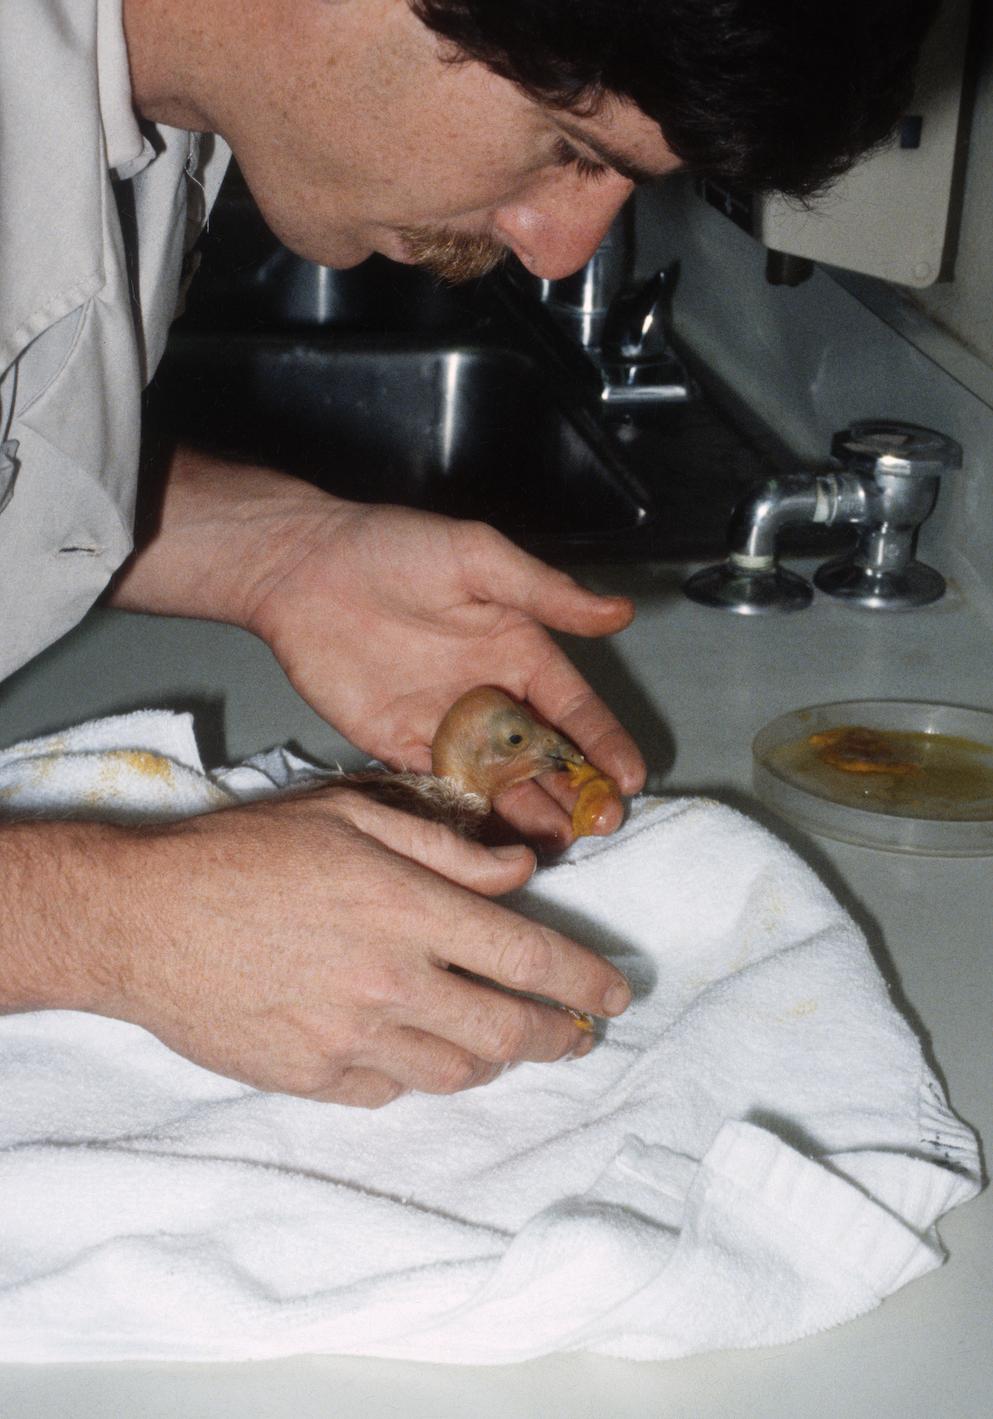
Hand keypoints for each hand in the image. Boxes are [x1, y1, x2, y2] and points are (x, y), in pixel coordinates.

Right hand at [28, 790, 629, 1105]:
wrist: (142, 918)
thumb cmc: (246, 851)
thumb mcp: (350, 815)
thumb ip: (445, 847)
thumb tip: (518, 871)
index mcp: (410, 909)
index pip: (528, 956)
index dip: (585, 982)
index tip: (615, 996)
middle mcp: (392, 981)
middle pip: (507, 1031)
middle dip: (558, 1037)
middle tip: (578, 1035)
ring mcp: (351, 1038)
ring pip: (456, 1073)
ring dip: (496, 1062)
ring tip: (506, 1045)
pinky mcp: (311, 1076)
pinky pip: (390, 1092)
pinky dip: (418, 1075)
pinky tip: (418, 1053)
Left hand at [247, 499, 645, 841]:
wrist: (302, 569)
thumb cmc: (390, 547)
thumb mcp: (478, 556)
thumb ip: (545, 592)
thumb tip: (618, 612)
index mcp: (517, 650)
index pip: (573, 708)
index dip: (603, 742)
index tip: (630, 777)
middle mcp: (489, 694)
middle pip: (544, 755)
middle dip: (577, 790)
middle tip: (602, 823)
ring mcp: (446, 725)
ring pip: (500, 780)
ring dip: (532, 810)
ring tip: (560, 840)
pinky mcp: (399, 746)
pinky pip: (445, 788)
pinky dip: (472, 813)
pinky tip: (496, 838)